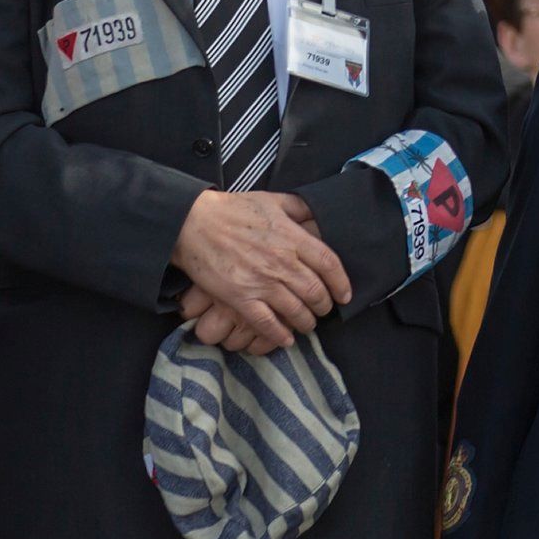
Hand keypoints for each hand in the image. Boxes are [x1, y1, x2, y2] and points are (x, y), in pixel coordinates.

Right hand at [172, 188, 348, 351]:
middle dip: (325, 305)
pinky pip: (267, 323)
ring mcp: (261, 283)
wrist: (193, 223)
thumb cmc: (233, 209)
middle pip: (316, 291)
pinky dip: (279, 334)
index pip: (329, 264)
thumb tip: (320, 214)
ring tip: (308, 325)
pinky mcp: (240, 298)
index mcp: (292, 238)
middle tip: (325, 310)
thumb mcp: (273, 200)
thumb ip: (300, 208)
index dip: (342, 283)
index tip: (345, 295)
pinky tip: (286, 339)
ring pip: (296, 310)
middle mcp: (282, 262)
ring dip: (307, 322)